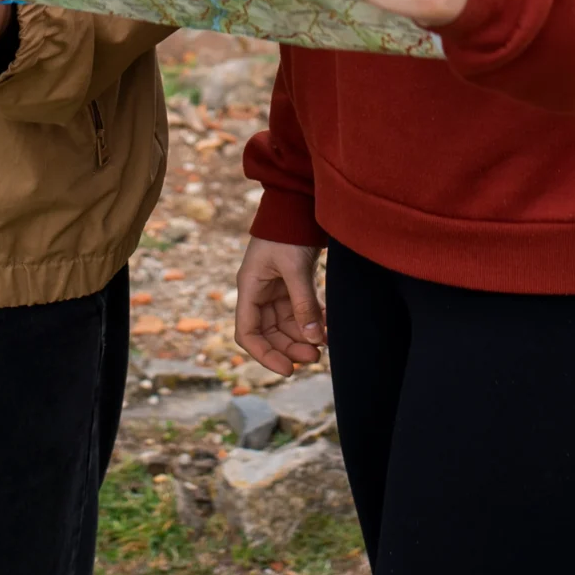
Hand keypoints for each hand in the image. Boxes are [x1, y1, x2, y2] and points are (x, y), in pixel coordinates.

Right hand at [235, 238, 324, 376]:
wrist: (297, 205)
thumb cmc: (287, 232)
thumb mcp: (294, 268)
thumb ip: (303, 304)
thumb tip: (314, 339)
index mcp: (249, 289)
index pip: (248, 333)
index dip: (264, 355)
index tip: (287, 369)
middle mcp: (259, 293)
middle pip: (269, 334)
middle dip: (290, 348)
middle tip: (315, 357)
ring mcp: (275, 291)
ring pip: (286, 326)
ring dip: (303, 337)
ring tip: (324, 345)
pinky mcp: (291, 286)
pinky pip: (299, 313)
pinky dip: (311, 322)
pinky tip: (327, 329)